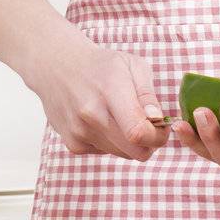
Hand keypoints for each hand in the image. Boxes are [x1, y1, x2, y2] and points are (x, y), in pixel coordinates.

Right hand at [26, 32, 169, 161]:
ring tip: (122, 117)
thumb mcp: (131, 65)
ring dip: (130, 142)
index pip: (139, 132)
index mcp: (110, 90)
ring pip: (123, 154)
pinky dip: (112, 142)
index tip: (162, 126)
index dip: (158, 136)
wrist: (58, 66)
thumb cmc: (101, 65)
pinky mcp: (73, 144)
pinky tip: (103, 121)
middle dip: (150, 142)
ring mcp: (80, 131)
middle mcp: (92, 114)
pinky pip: (106, 152)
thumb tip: (157, 119)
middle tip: (148, 124)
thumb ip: (148, 94)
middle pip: (136, 151)